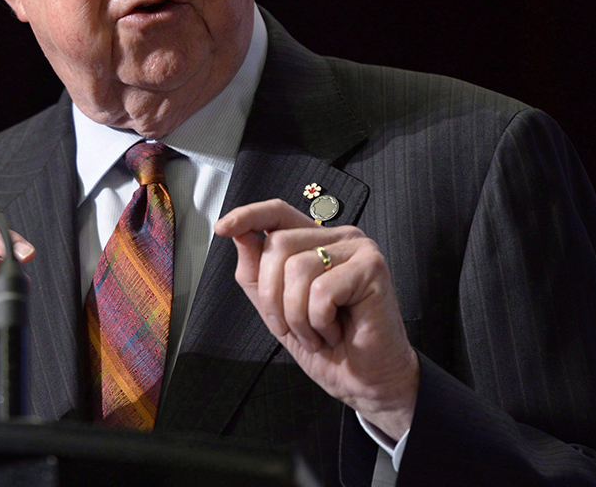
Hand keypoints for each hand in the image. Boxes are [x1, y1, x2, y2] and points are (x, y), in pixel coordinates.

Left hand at [213, 199, 417, 438]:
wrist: (364, 381)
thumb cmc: (327, 347)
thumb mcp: (276, 310)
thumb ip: (256, 273)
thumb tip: (239, 234)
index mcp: (315, 243)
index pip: (278, 212)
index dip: (248, 215)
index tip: (222, 228)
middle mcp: (338, 238)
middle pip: (278, 244)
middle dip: (273, 296)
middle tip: (294, 326)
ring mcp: (358, 249)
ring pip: (297, 268)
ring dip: (297, 316)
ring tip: (317, 332)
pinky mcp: (373, 268)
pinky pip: (322, 291)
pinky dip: (319, 322)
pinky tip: (335, 332)